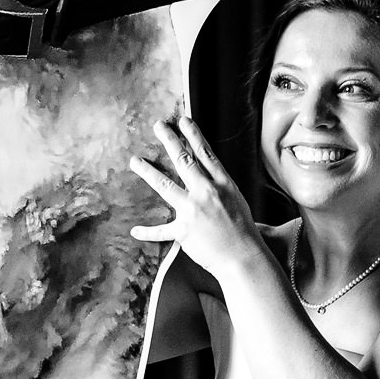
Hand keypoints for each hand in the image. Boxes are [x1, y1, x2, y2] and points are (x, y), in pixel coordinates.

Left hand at [129, 116, 262, 276]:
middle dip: (170, 141)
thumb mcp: (236, 201)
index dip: (193, 135)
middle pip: (184, 161)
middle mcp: (207, 192)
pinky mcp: (184, 231)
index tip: (183, 120)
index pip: (205, 154)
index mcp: (223, 184)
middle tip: (158, 126)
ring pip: (165, 185)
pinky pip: (161, 231)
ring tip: (135, 161)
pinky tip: (135, 230)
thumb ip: (219, 187)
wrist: (244, 258)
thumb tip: (207, 177)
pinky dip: (147, 232)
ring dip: (148, 172)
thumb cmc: (244, 231)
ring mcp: (193, 210)